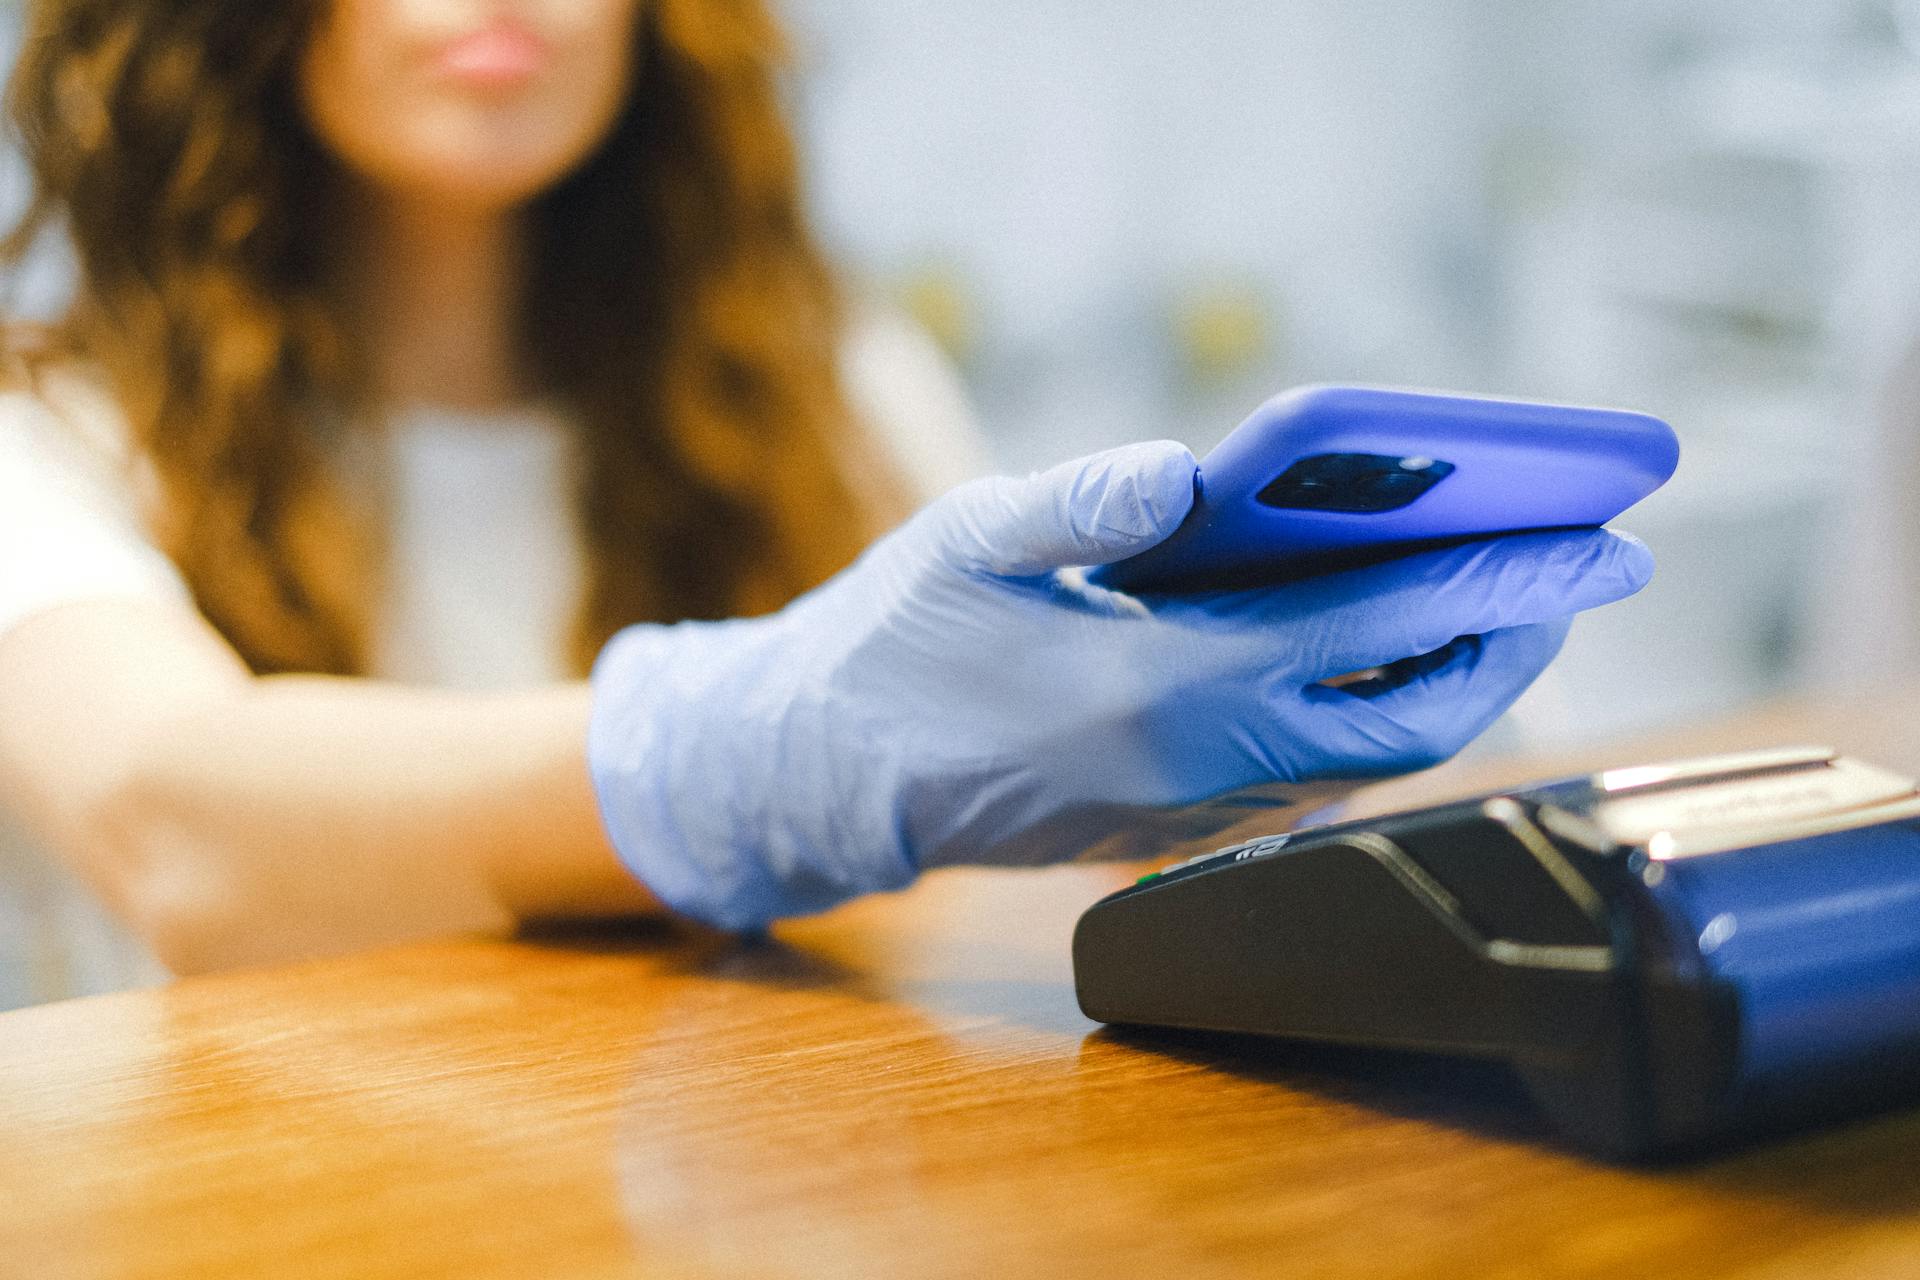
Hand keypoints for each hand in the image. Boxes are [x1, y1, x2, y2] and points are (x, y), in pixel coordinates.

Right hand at [588, 440, 1652, 929]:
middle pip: (1411, 721)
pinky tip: (1388, 656)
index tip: (1593, 537)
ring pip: (1373, 761)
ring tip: (1510, 608)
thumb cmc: (895, 642)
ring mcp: (1192, 808)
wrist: (833, 772)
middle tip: (1581, 572)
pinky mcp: (1176, 825)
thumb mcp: (970, 539)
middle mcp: (1199, 761)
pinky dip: (1382, 713)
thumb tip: (1194, 467)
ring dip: (1457, 684)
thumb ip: (1089, 499)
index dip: (1495, 577)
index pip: (1373, 626)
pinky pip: (1318, 776)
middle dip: (1513, 645)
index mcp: (1161, 680)